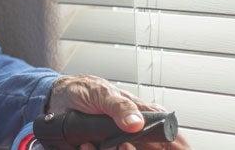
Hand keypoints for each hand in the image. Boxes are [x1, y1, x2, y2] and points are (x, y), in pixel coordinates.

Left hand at [46, 75, 190, 149]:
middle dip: (141, 149)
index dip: (174, 143)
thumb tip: (136, 123)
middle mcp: (130, 131)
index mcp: (138, 114)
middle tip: (124, 145)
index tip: (179, 148)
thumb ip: (120, 106)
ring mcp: (114, 141)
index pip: (165, 130)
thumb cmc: (83, 91)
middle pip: (150, 148)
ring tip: (105, 144)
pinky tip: (85, 145)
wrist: (55, 97)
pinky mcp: (98, 147)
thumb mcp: (102, 93)